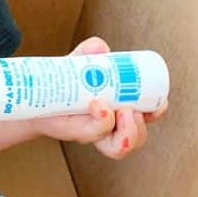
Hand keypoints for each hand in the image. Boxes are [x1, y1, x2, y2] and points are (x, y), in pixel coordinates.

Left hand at [29, 36, 167, 159]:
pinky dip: (102, 123)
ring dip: (127, 133)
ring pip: (120, 147)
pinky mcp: (80, 134)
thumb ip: (90, 51)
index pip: (148, 115)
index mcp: (122, 107)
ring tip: (119, 111)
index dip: (157, 111)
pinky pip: (96, 136)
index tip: (158, 104)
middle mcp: (111, 125)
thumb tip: (100, 48)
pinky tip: (98, 106)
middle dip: (138, 128)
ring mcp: (96, 133)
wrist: (40, 91)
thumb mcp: (80, 61)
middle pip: (137, 138)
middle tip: (129, 109)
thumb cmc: (65, 78)